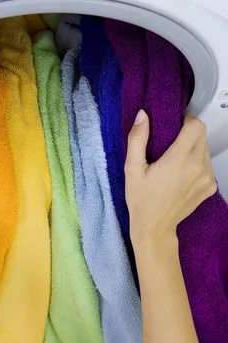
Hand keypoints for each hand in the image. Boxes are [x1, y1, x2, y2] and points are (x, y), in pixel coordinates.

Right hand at [125, 110, 216, 241]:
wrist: (154, 227)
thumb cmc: (141, 199)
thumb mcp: (132, 168)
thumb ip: (137, 139)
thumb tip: (143, 115)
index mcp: (179, 160)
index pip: (196, 126)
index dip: (186, 121)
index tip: (174, 126)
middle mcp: (198, 168)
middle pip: (202, 135)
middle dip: (188, 133)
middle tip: (171, 143)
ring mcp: (207, 178)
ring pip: (205, 149)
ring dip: (193, 148)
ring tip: (175, 160)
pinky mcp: (210, 187)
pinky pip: (208, 165)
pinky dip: (197, 163)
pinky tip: (181, 174)